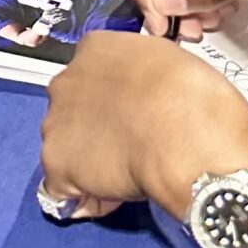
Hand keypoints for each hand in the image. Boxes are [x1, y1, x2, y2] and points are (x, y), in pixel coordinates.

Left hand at [39, 28, 247, 223]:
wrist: (184, 133)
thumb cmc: (192, 96)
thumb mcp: (167, 63)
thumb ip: (142, 75)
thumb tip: (145, 95)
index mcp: (95, 49)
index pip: (91, 76)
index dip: (111, 101)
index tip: (130, 115)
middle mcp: (65, 81)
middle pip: (71, 110)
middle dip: (94, 128)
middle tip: (128, 144)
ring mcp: (55, 123)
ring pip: (65, 147)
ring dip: (88, 161)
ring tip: (126, 172)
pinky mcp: (57, 164)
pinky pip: (64, 188)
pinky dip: (87, 198)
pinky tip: (115, 197)